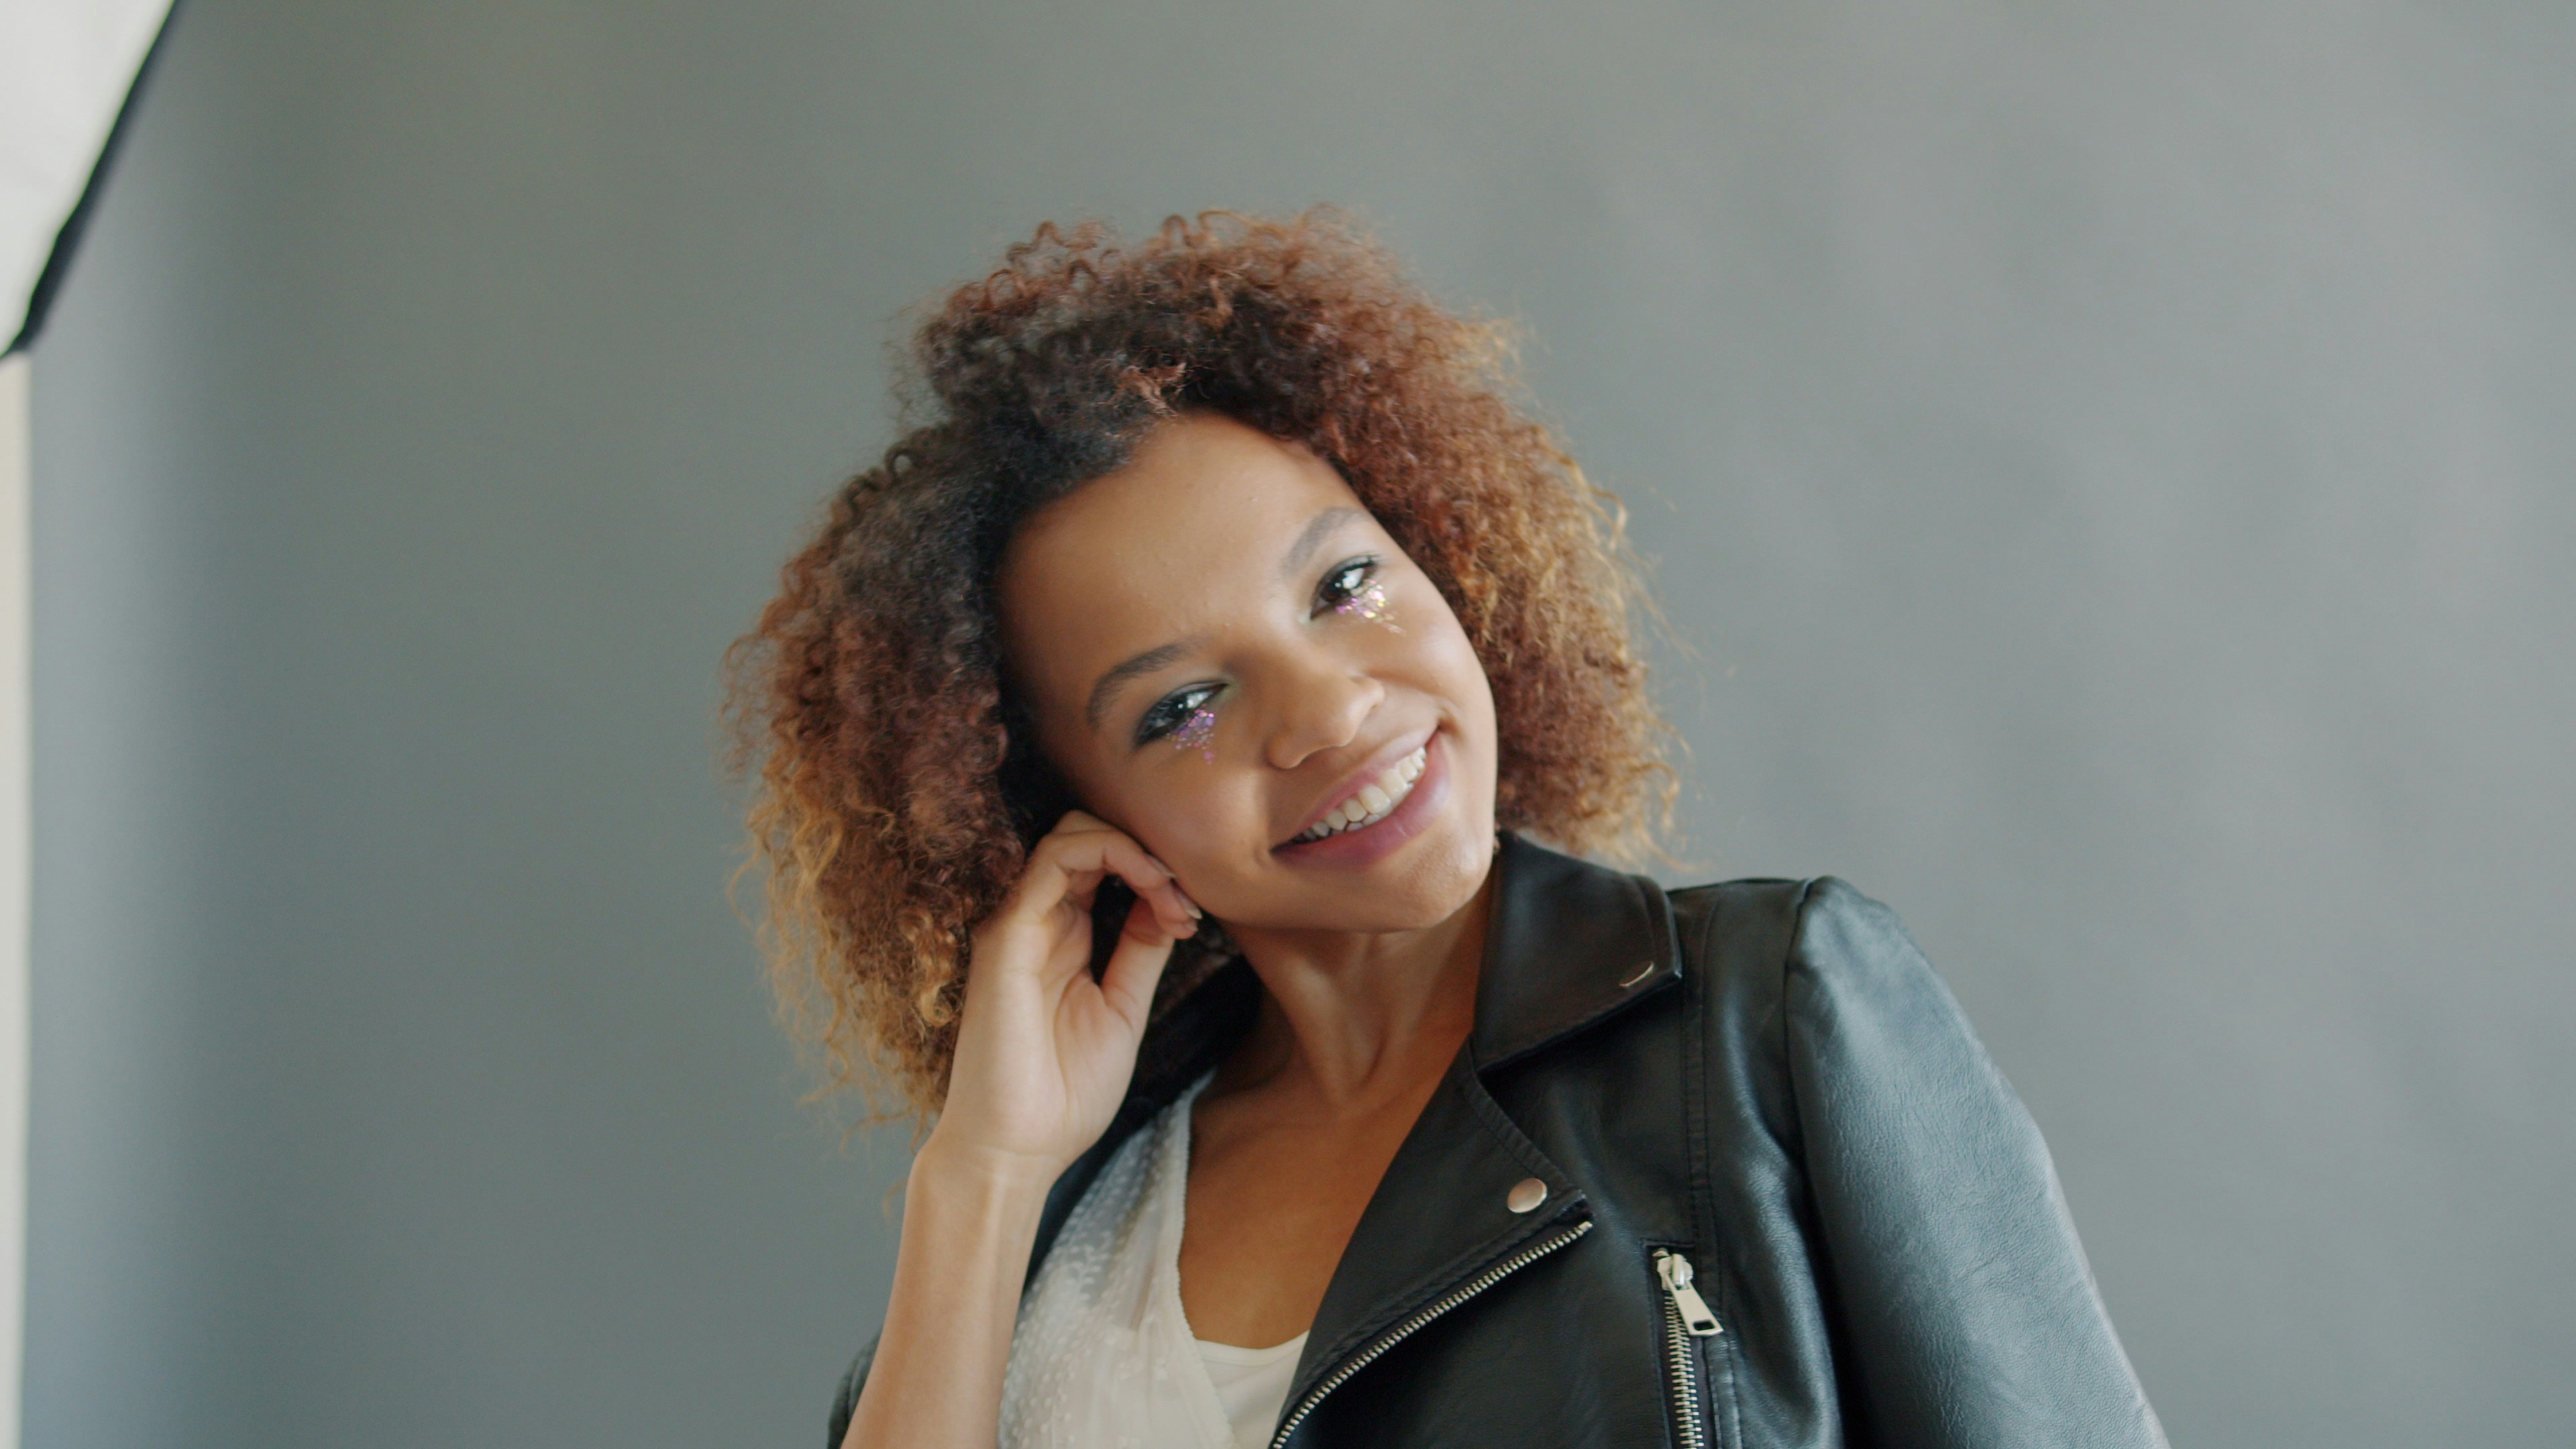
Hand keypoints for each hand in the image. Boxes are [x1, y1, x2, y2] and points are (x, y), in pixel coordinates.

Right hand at [920, 810, 1201, 1193]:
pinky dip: (1115, 856)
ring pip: (1072, 834)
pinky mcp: (1009, 933)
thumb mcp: (1122, 1010)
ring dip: (1137, 850)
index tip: (1193, 916)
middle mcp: (1037, 920)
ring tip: (1175, 894)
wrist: (1015, 1151)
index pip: (1101, 865)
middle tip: (1189, 901)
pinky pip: (1056, 858)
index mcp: (1061, 937)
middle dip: (1150, 853)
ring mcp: (1020, 922)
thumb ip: (1139, 952)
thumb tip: (1170, 904)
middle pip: (1088, 837)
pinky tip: (1154, 891)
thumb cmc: (1062, 1095)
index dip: (1155, 873)